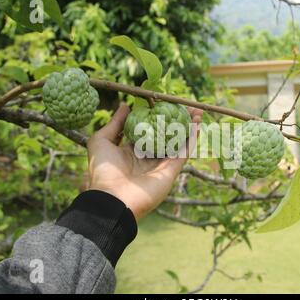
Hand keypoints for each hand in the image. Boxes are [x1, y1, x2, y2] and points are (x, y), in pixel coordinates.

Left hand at [87, 103, 202, 219]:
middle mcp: (149, 157)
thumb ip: (115, 123)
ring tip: (197, 111)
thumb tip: (126, 105)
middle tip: (187, 104)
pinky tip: (197, 124)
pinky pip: (184, 152)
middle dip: (177, 120)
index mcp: (132, 151)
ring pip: (179, 142)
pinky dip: (191, 139)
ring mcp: (161, 164)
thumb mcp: (101, 140)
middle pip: (167, 134)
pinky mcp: (171, 171)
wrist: (112, 198)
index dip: (158, 116)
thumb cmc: (103, 170)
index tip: (165, 102)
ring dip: (189, 127)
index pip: (149, 129)